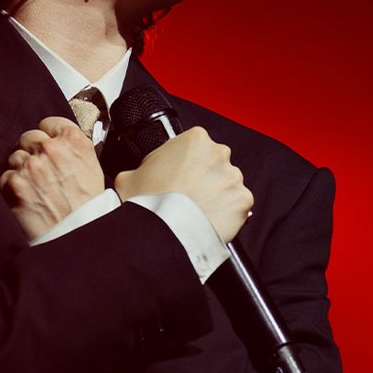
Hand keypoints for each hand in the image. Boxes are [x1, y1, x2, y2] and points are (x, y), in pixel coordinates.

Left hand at [0, 116, 104, 239]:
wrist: (78, 234)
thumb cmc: (89, 206)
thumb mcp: (93, 167)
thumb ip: (74, 148)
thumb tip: (60, 140)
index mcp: (74, 141)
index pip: (49, 123)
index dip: (48, 136)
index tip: (48, 146)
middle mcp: (51, 149)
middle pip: (29, 137)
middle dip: (32, 152)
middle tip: (41, 172)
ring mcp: (31, 165)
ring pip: (15, 156)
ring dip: (21, 170)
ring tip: (36, 188)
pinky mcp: (14, 183)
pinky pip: (5, 176)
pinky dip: (13, 187)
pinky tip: (28, 198)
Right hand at [113, 126, 252, 243]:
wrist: (164, 233)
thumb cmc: (148, 203)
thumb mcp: (128, 177)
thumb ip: (141, 169)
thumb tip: (138, 176)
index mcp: (194, 139)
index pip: (194, 146)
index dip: (184, 163)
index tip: (178, 176)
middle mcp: (218, 154)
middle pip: (214, 163)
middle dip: (203, 178)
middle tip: (186, 196)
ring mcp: (233, 177)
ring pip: (227, 184)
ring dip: (216, 195)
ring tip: (197, 211)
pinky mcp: (243, 201)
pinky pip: (237, 206)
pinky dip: (227, 213)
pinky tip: (209, 220)